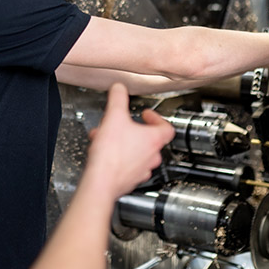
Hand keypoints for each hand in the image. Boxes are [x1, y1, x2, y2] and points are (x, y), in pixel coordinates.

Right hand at [86, 83, 174, 199]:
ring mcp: (141, 170)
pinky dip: (119, 157)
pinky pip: (128, 166)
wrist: (101, 181)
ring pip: (138, 153)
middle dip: (134, 129)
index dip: (156, 118)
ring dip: (125, 143)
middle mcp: (151, 156)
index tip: (146, 114)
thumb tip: (119, 88)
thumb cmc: (111, 153)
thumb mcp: (114, 115)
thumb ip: (118, 98)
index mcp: (153, 140)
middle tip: (123, 124)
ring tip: (108, 137)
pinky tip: (103, 152)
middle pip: (150, 140)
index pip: (166, 127)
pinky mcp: (129, 180)